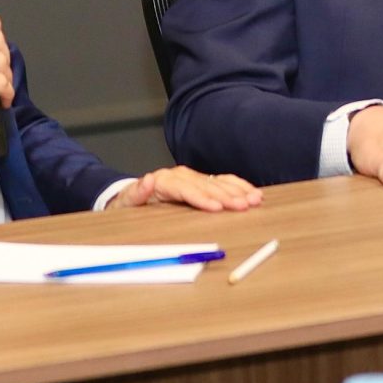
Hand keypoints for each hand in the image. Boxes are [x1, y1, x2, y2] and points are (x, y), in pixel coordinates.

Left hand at [116, 166, 263, 210]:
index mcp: (165, 180)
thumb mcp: (127, 201)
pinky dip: (239, 187)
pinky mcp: (202, 181)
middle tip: (243, 206)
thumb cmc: (131, 203)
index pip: (186, 189)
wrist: (134, 196)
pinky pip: (224, 182)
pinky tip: (253, 193)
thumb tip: (148, 180)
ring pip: (219, 182)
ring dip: (238, 191)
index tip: (217, 207)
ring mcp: (193, 177)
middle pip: (207, 185)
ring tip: (254, 199)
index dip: (203, 198)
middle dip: (227, 196)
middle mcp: (182, 175)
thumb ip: (137, 192)